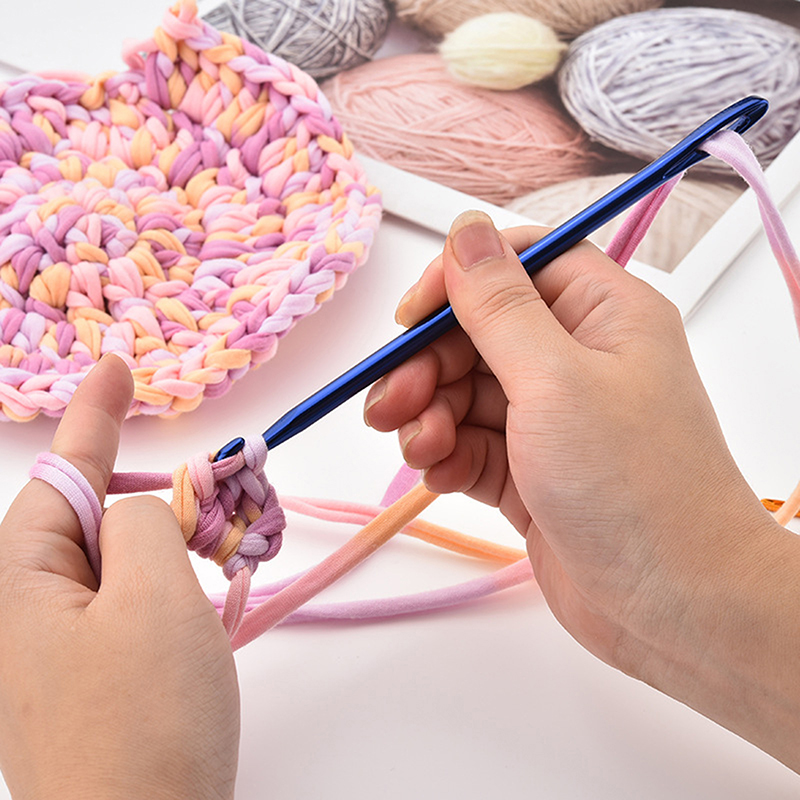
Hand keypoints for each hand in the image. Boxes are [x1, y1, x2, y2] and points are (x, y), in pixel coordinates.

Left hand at [0, 355, 238, 799]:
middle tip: (212, 500)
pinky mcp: (99, 689)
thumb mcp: (150, 593)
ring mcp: (62, 658)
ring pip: (121, 570)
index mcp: (22, 582)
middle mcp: (30, 616)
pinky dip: (172, 596)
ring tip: (216, 560)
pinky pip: (133, 612)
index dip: (95, 415)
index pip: (63, 475)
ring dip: (171, 553)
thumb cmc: (142, 716)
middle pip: (93, 523)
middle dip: (151, 499)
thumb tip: (140, 517)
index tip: (118, 363)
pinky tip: (199, 618)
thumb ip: (144, 523)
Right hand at [364, 211, 799, 769]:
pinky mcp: (529, 471)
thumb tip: (465, 230)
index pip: (517, 265)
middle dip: (426, 366)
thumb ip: (499, 306)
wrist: (673, 606)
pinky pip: (470, 444)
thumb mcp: (554, 380)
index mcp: (601, 315)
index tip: (410, 318)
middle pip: (476, 335)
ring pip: (464, 393)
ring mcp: (551, 419)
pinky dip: (445, 454)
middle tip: (392, 403)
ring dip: (428, 415)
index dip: (457, 282)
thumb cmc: (633, 485)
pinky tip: (439, 474)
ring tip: (420, 447)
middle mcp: (576, 360)